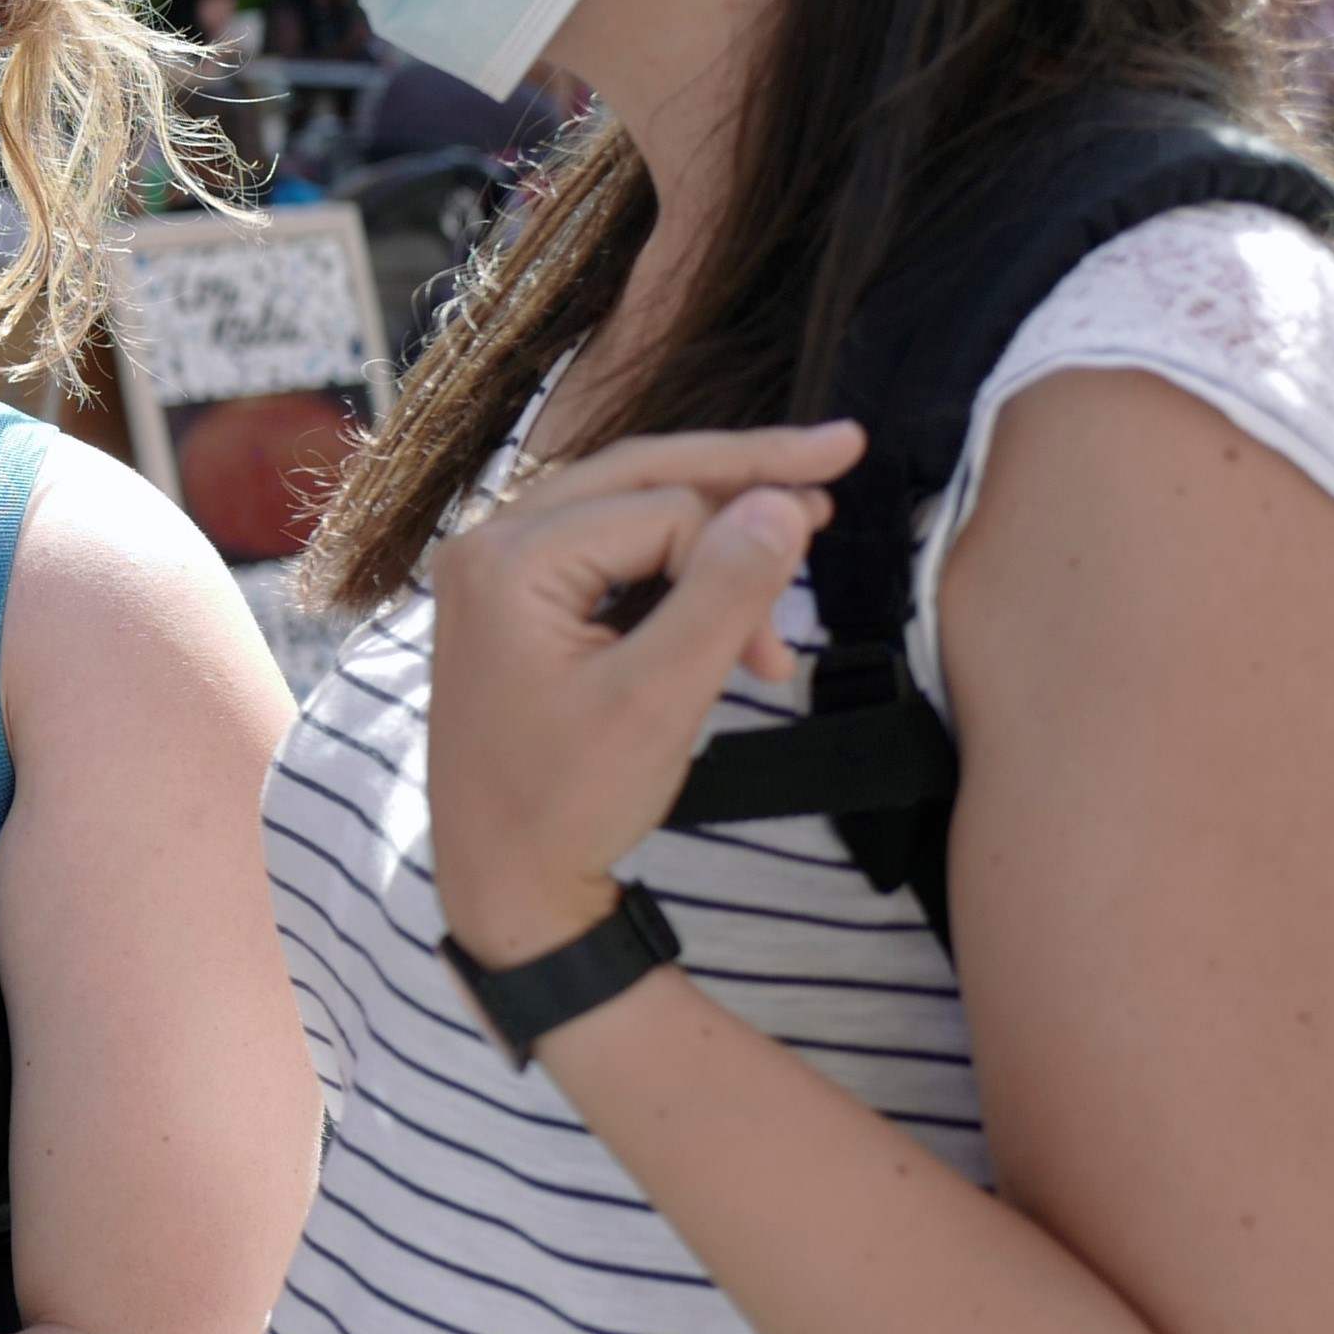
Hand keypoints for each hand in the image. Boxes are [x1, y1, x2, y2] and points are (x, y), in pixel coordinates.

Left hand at [425, 421, 861, 958]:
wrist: (503, 885)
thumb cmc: (567, 803)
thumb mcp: (659, 700)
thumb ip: (724, 595)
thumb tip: (783, 501)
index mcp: (506, 560)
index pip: (662, 513)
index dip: (740, 563)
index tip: (781, 658)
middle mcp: (489, 545)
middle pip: (639, 476)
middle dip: (745, 470)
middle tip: (845, 449)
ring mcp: (495, 571)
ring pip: (628, 507)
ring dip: (716, 519)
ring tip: (806, 513)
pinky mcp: (513, 601)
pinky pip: (606, 548)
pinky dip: (676, 559)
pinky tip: (735, 569)